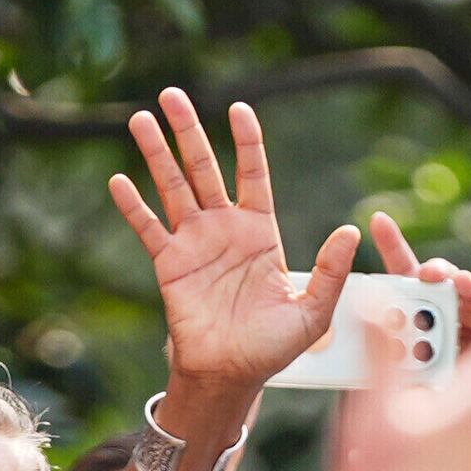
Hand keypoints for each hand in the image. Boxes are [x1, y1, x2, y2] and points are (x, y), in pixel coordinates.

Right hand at [113, 91, 363, 408]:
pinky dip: (133, 205)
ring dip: (155, 153)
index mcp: (260, 232)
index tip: (238, 107)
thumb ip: (330, 271)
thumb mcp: (313, 311)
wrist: (231, 376)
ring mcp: (193, 244)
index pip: (252, 173)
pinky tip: (119, 179)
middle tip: (173, 94)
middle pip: (203, 167)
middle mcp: (224, 229)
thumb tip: (351, 232)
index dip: (246, 140)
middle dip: (188, 131)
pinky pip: (148, 228)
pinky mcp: (169, 265)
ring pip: (172, 187)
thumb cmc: (273, 348)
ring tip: (141, 119)